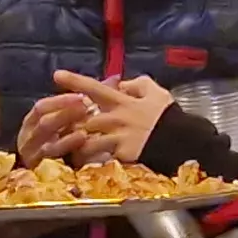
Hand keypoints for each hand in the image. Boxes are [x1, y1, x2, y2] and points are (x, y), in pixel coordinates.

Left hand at [23, 71, 173, 164]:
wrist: (181, 141)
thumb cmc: (168, 115)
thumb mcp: (156, 92)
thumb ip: (137, 84)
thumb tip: (121, 84)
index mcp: (123, 101)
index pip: (94, 88)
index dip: (75, 81)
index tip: (57, 75)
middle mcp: (116, 118)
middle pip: (83, 119)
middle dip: (70, 123)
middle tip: (58, 126)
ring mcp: (118, 137)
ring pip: (87, 140)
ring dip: (77, 144)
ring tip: (68, 148)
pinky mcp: (121, 155)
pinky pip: (100, 158)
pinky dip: (90, 160)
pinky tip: (84, 162)